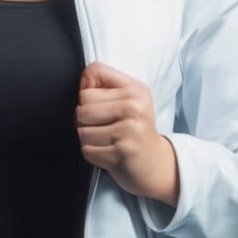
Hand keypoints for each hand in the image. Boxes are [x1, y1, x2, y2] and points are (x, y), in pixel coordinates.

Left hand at [75, 62, 178, 207]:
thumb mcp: (129, 100)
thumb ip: (104, 86)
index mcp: (135, 89)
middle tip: (102, 127)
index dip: (87, 90)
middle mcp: (134, 107)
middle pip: (83, 106)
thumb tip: (82, 84)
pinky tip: (108, 151)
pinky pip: (87, 150)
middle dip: (84, 120)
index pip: (93, 73)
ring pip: (82, 130)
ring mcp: (128, 130)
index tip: (99, 103)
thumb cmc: (135, 129)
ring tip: (106, 140)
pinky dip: (93, 154)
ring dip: (88, 139)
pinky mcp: (121, 152)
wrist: (156, 164)